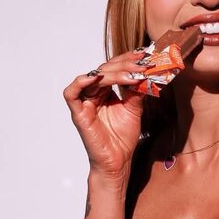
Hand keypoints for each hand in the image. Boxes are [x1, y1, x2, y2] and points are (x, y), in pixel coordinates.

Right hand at [62, 49, 150, 178]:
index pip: (114, 69)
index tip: (144, 55)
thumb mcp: (134, 109)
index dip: (127, 60)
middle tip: (141, 65)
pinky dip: (80, 83)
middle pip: (104, 70)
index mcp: (105, 92)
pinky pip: (72, 94)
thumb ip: (137, 91)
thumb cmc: (122, 139)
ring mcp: (85, 103)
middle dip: (124, 66)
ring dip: (112, 73)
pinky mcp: (78, 113)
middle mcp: (93, 94)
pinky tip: (96, 78)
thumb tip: (146, 72)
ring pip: (93, 78)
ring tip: (131, 74)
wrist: (118, 162)